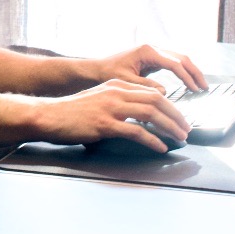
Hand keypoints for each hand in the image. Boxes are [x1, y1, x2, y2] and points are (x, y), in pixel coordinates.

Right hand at [36, 79, 192, 152]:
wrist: (48, 116)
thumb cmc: (71, 112)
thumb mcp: (98, 99)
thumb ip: (118, 103)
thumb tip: (140, 117)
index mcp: (116, 85)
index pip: (152, 92)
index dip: (171, 105)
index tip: (179, 117)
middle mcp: (116, 92)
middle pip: (157, 100)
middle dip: (176, 115)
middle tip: (186, 129)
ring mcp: (110, 108)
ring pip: (151, 114)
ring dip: (169, 127)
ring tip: (179, 138)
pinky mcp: (104, 124)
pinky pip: (136, 132)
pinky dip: (152, 140)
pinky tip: (160, 147)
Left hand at [84, 44, 206, 92]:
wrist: (96, 69)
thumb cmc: (107, 73)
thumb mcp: (126, 82)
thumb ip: (146, 87)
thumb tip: (164, 92)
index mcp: (147, 51)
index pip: (174, 64)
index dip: (186, 77)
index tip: (195, 90)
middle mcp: (152, 49)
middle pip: (181, 58)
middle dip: (194, 73)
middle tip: (204, 88)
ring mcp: (153, 53)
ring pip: (179, 60)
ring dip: (190, 72)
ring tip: (200, 87)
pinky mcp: (152, 59)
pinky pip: (172, 64)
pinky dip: (182, 73)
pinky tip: (188, 84)